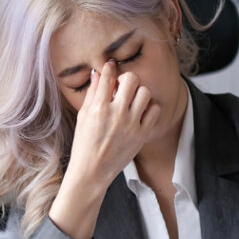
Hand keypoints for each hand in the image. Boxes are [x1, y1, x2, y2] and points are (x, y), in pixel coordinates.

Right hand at [48, 60, 160, 238]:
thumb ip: (92, 94)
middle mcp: (117, 114)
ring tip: (131, 101)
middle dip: (126, 79)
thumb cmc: (84, 144)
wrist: (92, 171)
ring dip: (138, 93)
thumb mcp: (83, 117)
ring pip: (145, 92)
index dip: (109, 68)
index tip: (110, 66)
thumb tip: (97, 74)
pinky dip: (149, 108)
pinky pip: (155, 110)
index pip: (107, 77)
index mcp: (98, 109)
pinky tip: (140, 113)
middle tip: (122, 87)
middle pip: (131, 79)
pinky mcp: (142, 135)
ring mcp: (131, 125)